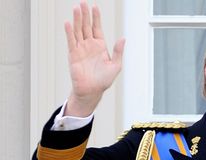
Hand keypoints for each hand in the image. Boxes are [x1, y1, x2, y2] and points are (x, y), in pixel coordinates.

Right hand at [64, 2, 124, 116]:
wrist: (92, 90)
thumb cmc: (104, 80)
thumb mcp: (116, 65)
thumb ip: (118, 51)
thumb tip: (123, 38)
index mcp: (100, 46)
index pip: (97, 28)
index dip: (96, 17)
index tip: (95, 6)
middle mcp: (89, 45)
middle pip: (86, 26)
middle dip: (85, 14)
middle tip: (83, 2)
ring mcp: (81, 48)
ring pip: (78, 30)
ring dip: (77, 19)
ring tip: (76, 8)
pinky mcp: (73, 54)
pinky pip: (71, 41)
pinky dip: (69, 32)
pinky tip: (68, 23)